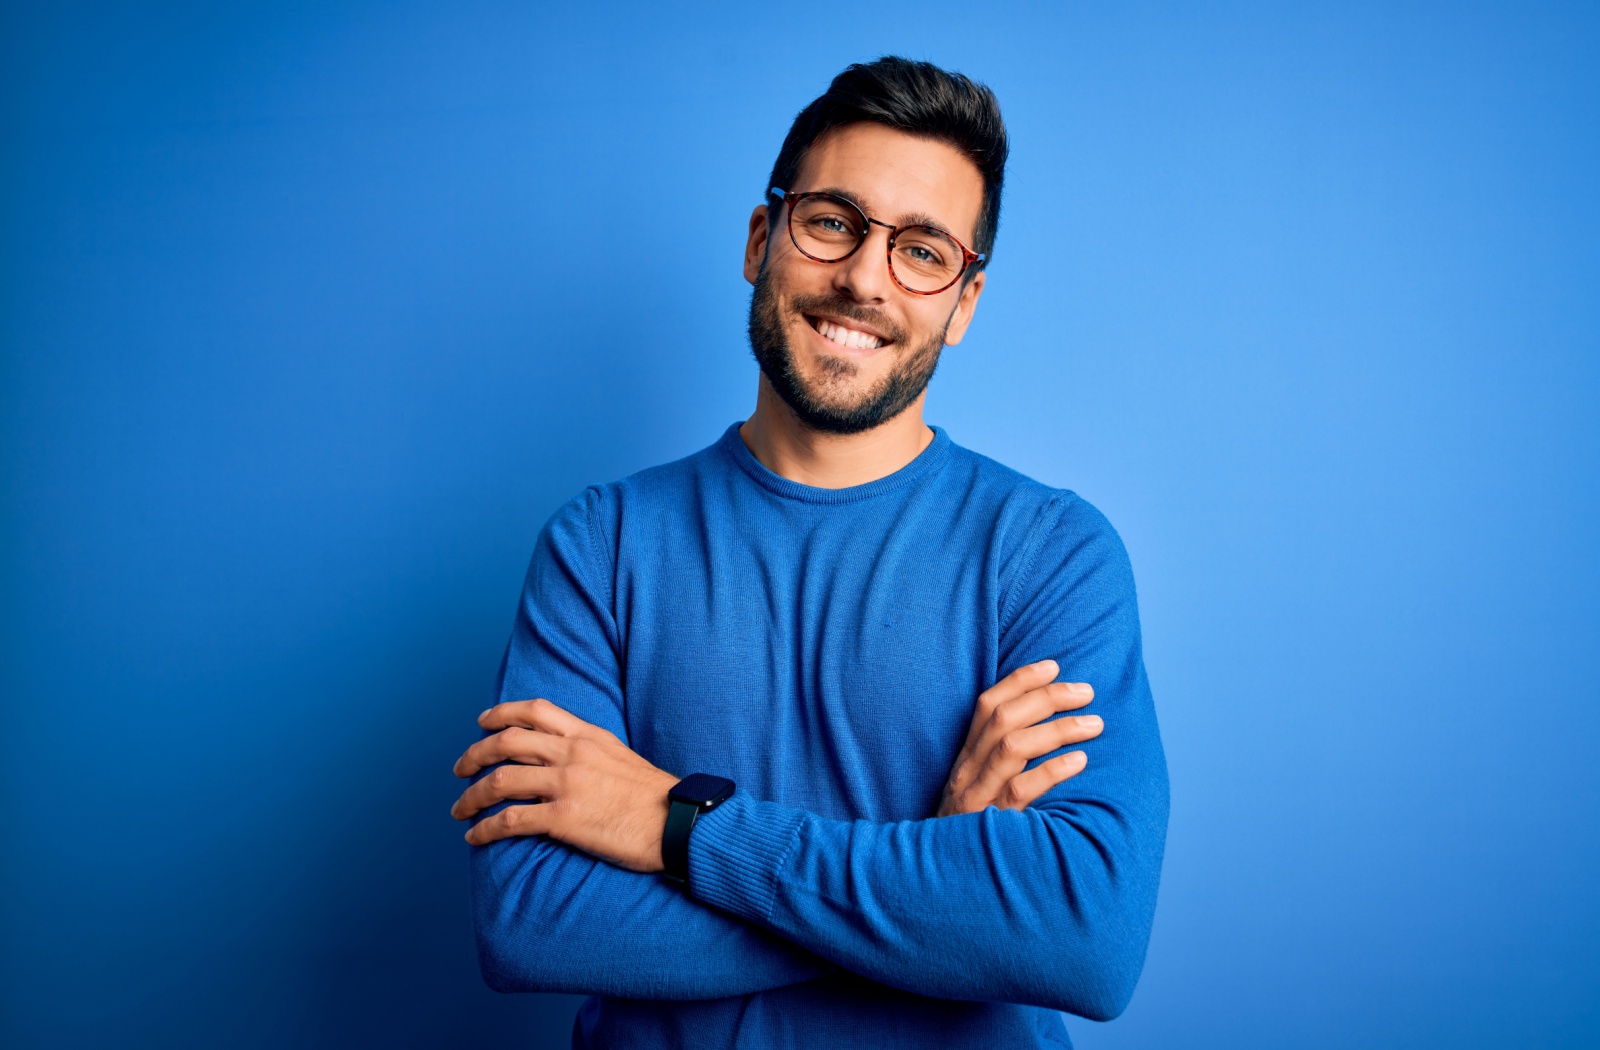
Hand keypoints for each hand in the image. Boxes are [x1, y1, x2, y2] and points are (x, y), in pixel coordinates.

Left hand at [450, 698, 678, 871]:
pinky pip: (510, 820)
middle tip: (460, 769)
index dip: (502, 713)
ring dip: (471, 796)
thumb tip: (566, 759)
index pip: (536, 710)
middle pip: (507, 742)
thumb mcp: (623, 757)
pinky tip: (476, 836)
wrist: (680, 824)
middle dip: (474, 754)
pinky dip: (485, 828)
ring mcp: (567, 785)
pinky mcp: (564, 820)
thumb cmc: (657, 798)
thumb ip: (591, 752)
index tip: (482, 723)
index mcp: (588, 736)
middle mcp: (572, 754)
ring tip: (459, 809)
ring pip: (499, 781)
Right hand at [937, 659, 1102, 816]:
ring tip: (1095, 725)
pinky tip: (1080, 762)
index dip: (1020, 680)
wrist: (944, 882)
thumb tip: (1043, 727)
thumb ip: (1000, 761)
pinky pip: (1020, 791)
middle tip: (1087, 692)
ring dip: (1057, 729)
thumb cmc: (972, 831)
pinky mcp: (988, 825)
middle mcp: (966, 772)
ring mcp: (975, 798)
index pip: (987, 705)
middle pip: (1002, 718)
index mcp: (964, 758)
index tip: (1054, 665)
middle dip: (1047, 697)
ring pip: (1011, 747)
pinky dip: (1051, 771)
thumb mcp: (979, 790)